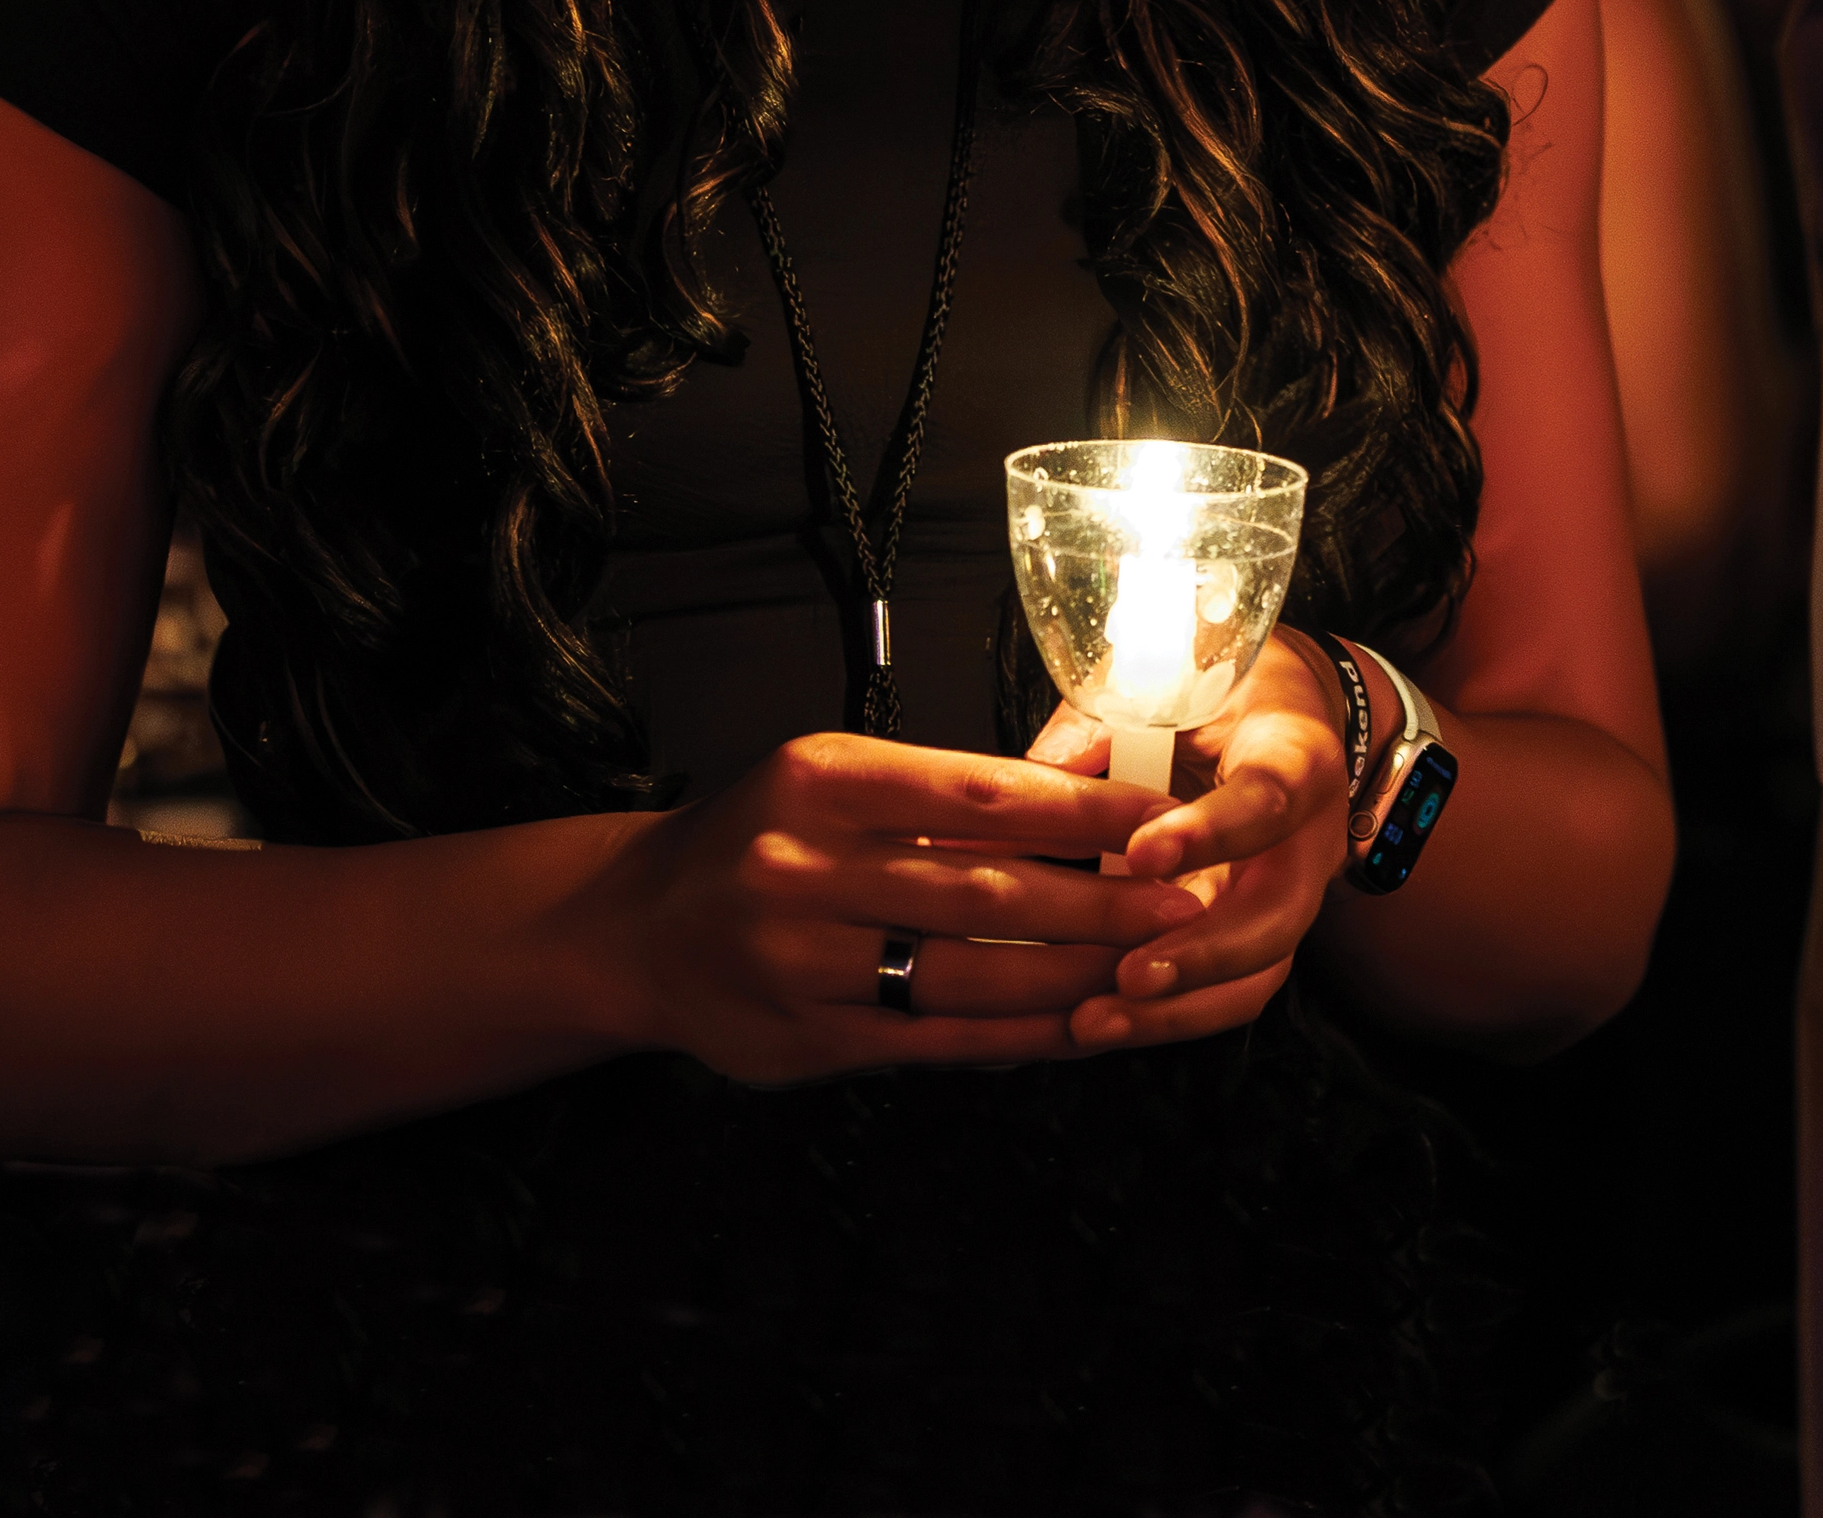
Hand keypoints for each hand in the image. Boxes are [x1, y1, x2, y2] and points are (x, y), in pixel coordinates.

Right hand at [573, 733, 1197, 1087]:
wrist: (636, 928)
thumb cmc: (759, 837)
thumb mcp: (830, 778)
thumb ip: (939, 794)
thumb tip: (1084, 805)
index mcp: (820, 779)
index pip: (979, 792)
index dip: (1081, 810)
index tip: (1160, 817)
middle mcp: (804, 867)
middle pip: (985, 890)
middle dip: (1100, 900)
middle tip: (1185, 901)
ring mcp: (801, 962)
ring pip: (968, 975)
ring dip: (1075, 975)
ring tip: (1152, 966)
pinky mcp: (806, 1040)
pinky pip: (936, 1043)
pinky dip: (1018, 1037)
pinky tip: (1080, 1025)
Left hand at [1024, 627, 1356, 1052]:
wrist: (1287, 720)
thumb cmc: (1223, 692)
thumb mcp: (1169, 683)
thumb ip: (1100, 725)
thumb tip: (1015, 780)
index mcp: (1294, 758)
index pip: (1266, 799)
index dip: (1210, 832)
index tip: (1140, 855)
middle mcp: (1310, 840)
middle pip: (1277, 914)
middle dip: (1202, 954)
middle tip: (1127, 974)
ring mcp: (1292, 898)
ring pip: (1258, 974)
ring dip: (1179, 1008)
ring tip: (1097, 1022)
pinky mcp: (1263, 939)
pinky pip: (1228, 995)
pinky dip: (1169, 1018)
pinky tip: (1099, 1025)